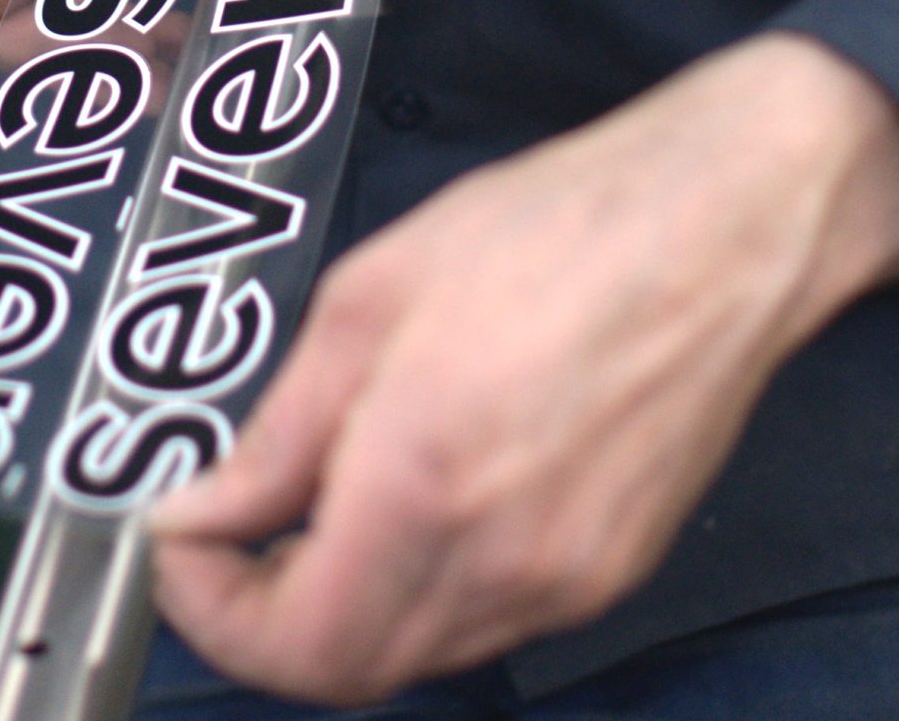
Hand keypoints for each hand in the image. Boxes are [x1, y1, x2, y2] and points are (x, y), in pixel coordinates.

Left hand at [152, 35, 898, 702]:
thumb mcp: (372, 293)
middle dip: (263, 618)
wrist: (719, 229)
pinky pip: (486, 621)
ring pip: (418, 652)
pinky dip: (420, 589)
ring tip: (310, 506)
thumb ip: (282, 427)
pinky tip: (407, 501)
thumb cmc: (554, 229)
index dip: (211, 613)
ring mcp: (564, 580)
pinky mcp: (609, 572)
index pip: (292, 643)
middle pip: (350, 670)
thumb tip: (208, 508)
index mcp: (422, 480)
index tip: (179, 546)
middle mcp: (498, 559)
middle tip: (225, 537)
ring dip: (343, 608)